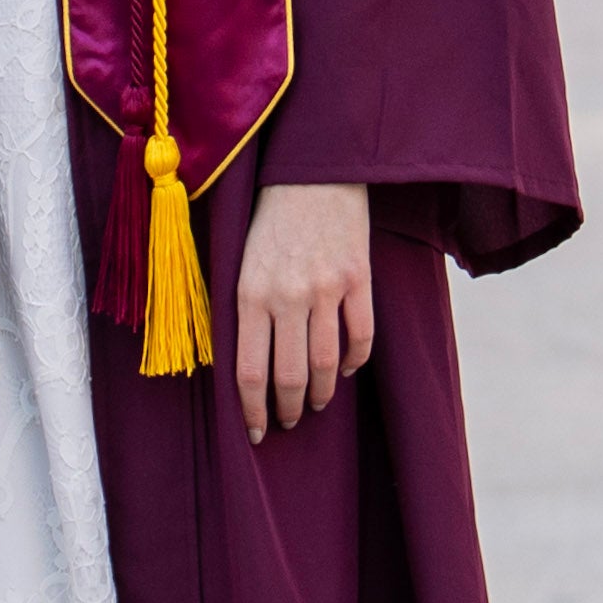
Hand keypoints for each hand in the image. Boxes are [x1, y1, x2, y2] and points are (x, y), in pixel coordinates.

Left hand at [232, 181, 371, 446]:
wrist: (312, 171)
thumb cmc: (269, 219)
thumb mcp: (241, 262)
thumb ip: (242, 310)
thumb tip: (246, 364)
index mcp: (250, 293)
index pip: (249, 371)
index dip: (253, 410)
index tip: (256, 432)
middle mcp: (288, 295)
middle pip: (289, 376)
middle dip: (288, 408)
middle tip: (288, 421)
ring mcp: (327, 288)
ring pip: (326, 363)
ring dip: (320, 393)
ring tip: (315, 403)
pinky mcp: (358, 278)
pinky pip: (361, 336)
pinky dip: (355, 361)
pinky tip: (346, 370)